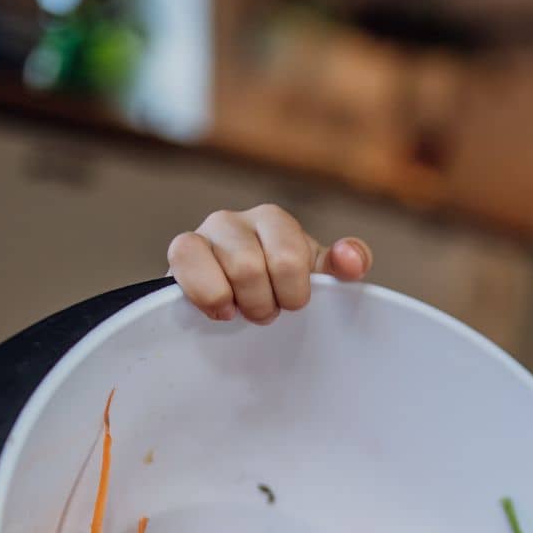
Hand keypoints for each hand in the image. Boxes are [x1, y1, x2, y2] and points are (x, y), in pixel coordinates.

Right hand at [167, 204, 371, 323]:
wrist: (231, 308)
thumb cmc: (277, 289)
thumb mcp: (316, 279)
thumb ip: (344, 265)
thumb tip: (351, 261)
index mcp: (275, 222)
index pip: (291, 257)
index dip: (293, 293)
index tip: (292, 304)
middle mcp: (238, 220)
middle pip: (258, 267)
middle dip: (265, 303)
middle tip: (266, 312)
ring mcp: (206, 232)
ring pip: (236, 269)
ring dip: (242, 303)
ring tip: (241, 309)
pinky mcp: (181, 251)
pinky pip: (188, 259)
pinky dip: (209, 294)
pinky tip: (218, 308)